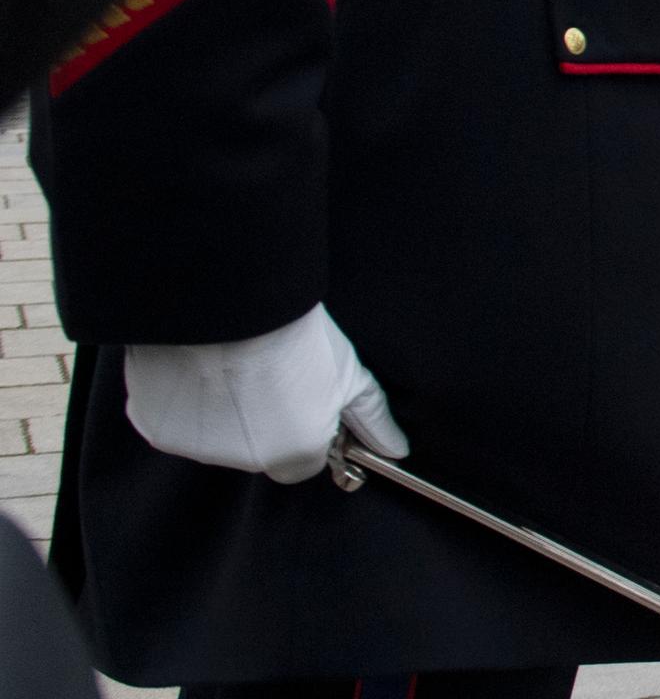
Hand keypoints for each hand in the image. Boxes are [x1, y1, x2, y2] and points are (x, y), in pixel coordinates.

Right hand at [124, 302, 407, 485]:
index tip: (301, 397)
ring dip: (221, 412)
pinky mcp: (155, 428)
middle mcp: (244, 463)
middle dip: (263, 422)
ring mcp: (197, 447)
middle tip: (265, 374)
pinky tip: (196, 366)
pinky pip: (173, 421)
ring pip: (214, 438)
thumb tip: (396, 450)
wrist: (231, 304)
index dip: (305, 428)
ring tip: (230, 365)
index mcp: (294, 456)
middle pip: (259, 452)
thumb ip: (371, 420)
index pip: (303, 462)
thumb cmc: (295, 336)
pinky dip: (182, 400)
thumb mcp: (348, 375)